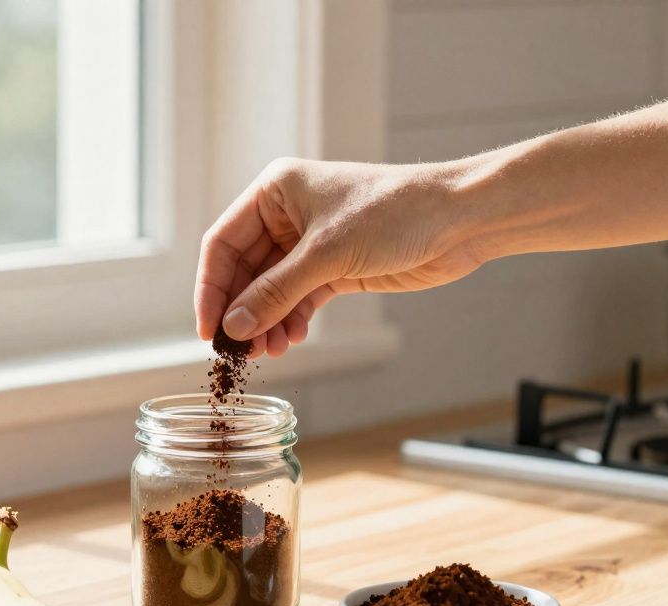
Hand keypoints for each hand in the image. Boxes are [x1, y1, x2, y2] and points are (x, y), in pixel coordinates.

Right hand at [194, 157, 482, 357]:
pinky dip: (291, 320)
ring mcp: (311, 243)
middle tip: (237, 351)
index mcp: (275, 191)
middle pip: (245, 271)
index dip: (211, 288)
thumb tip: (234, 327)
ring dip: (266, 322)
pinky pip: (299, 299)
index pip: (223, 243)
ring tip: (268, 352)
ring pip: (271, 290)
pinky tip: (291, 340)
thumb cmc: (395, 213)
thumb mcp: (327, 254)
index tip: (208, 329)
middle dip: (242, 312)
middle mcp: (287, 214)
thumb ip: (276, 292)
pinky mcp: (335, 267)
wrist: (459, 219)